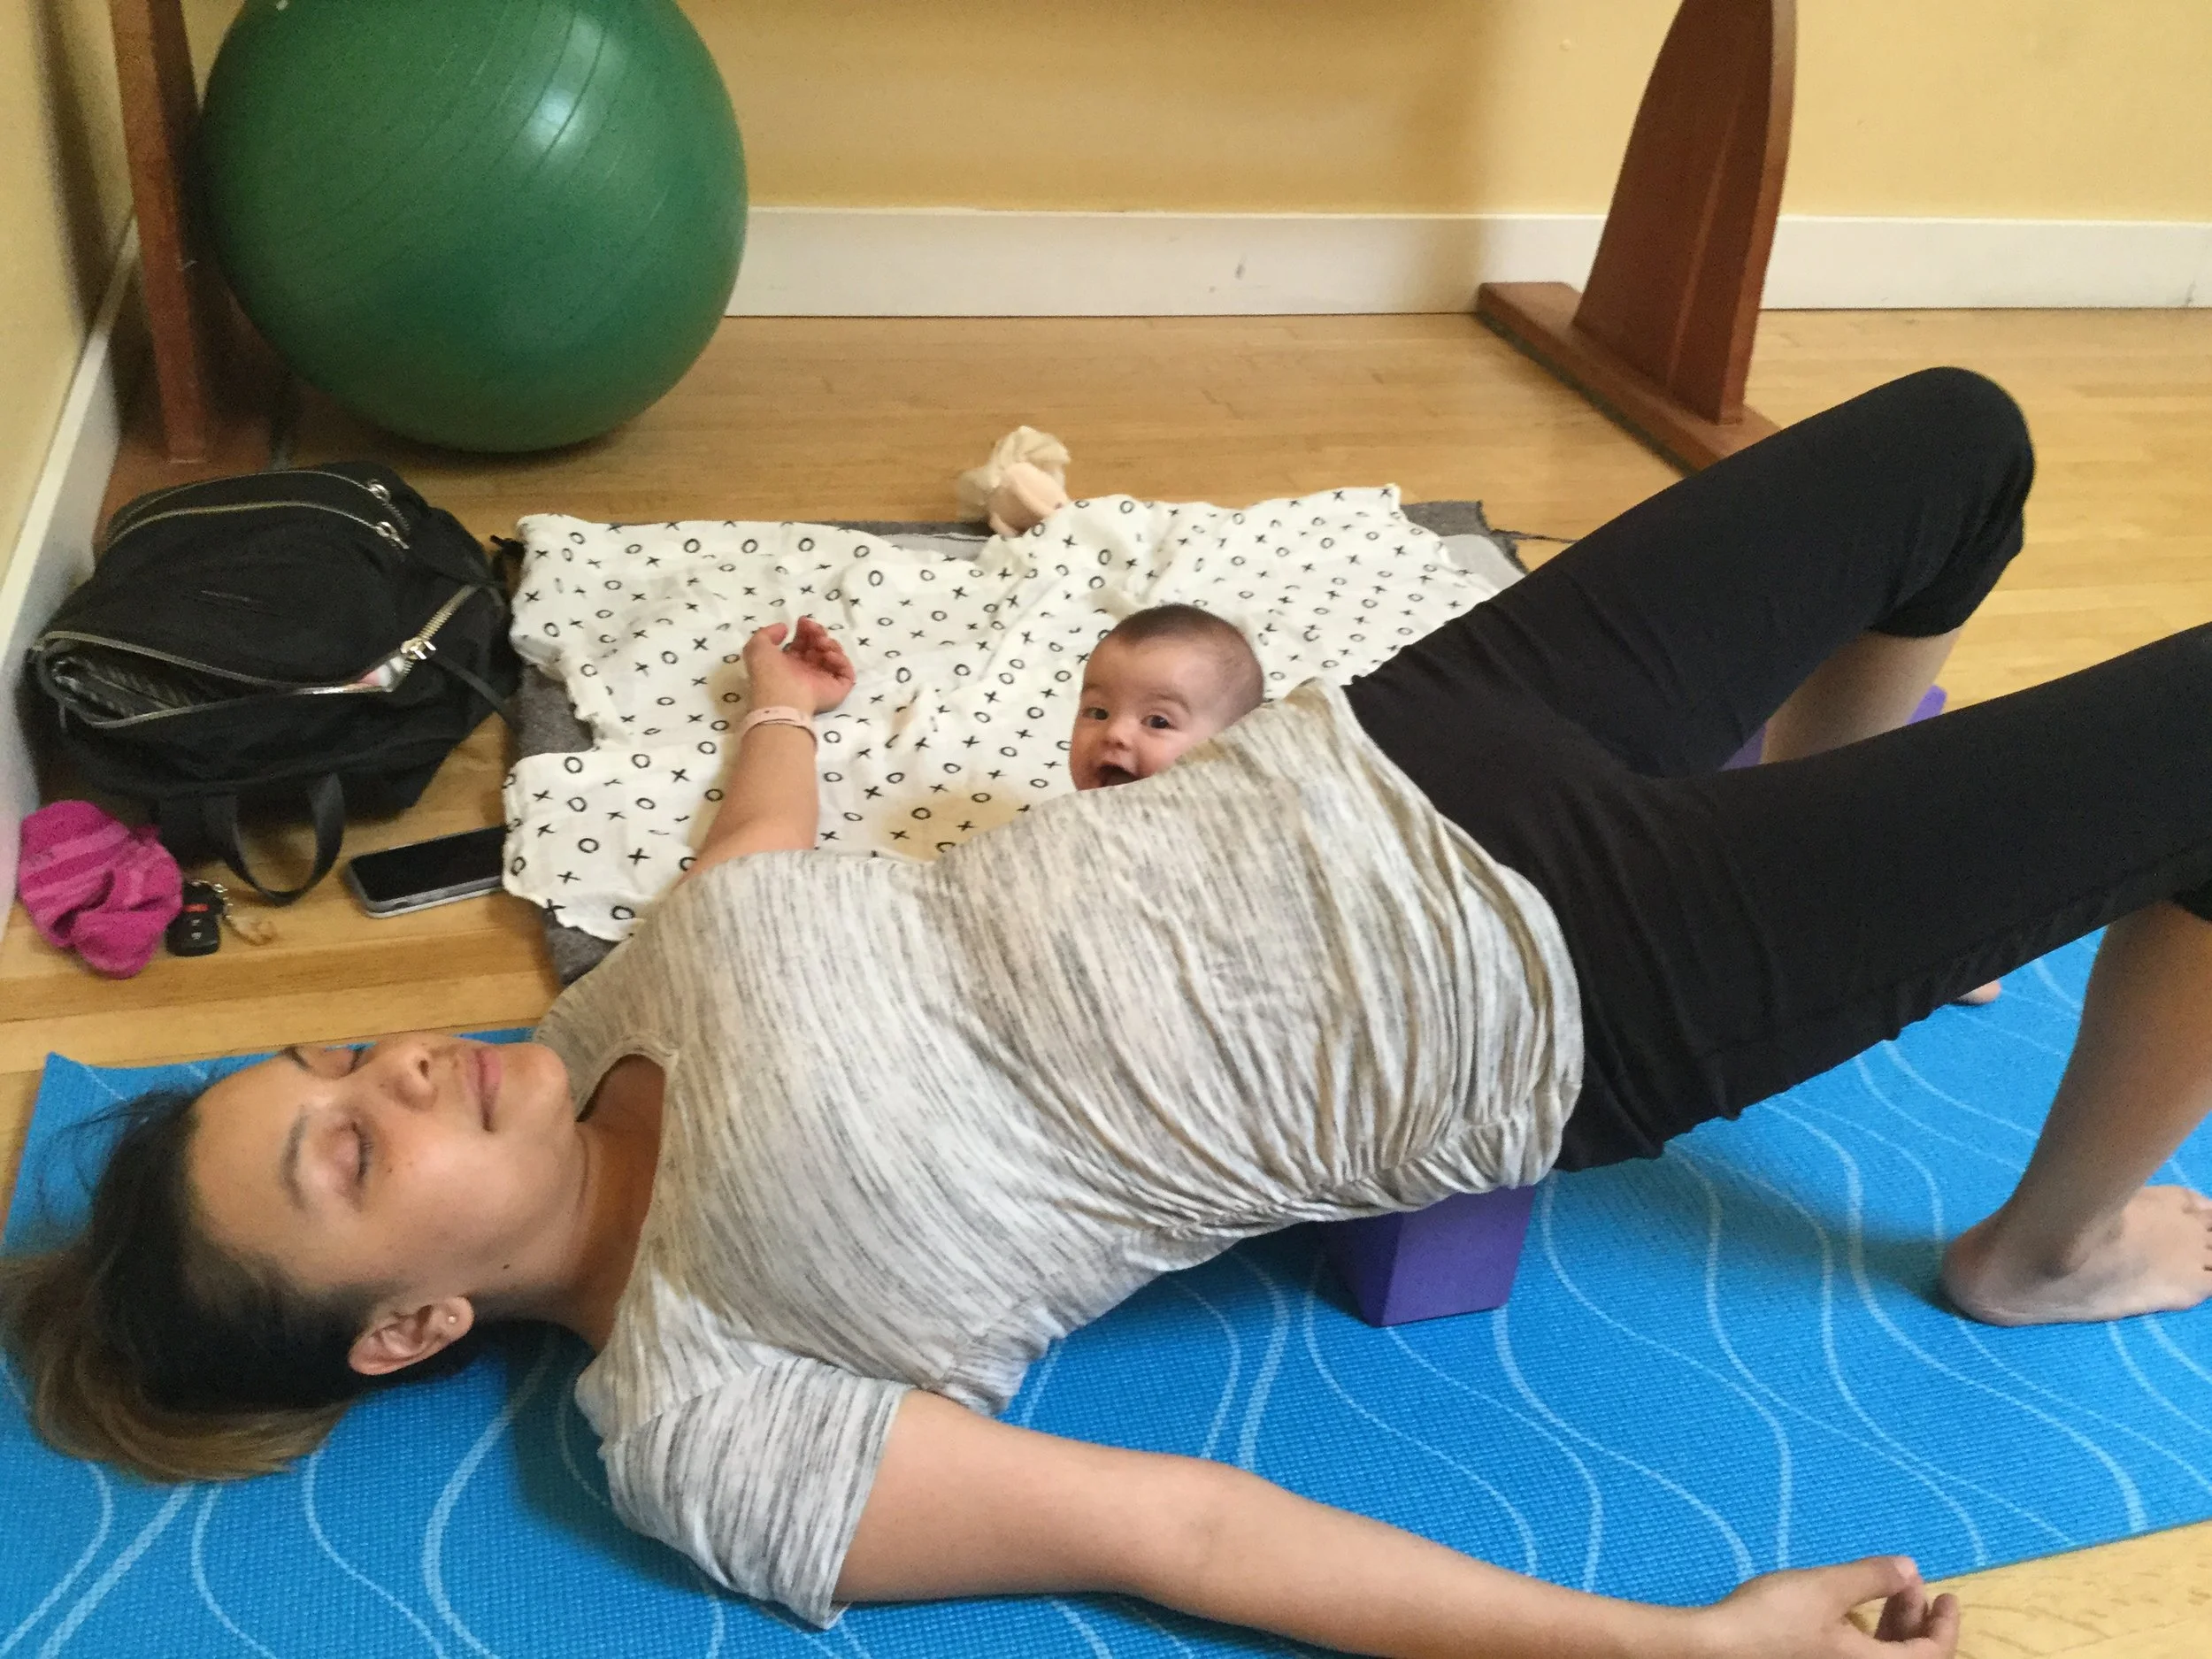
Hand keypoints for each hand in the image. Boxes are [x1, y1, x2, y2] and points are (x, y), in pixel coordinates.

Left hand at [742, 617, 854, 714]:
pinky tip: (829, 656)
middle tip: (814, 630)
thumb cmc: (768, 674)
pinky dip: (841, 660)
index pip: (803, 643)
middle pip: (820, 647)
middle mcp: (808, 671)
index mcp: (790, 663)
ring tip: (821, 643)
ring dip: (830, 644)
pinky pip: (846, 672)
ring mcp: (824, 681)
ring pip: (835, 656)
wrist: (782, 699)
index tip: (803, 622)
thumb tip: (785, 628)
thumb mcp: (757, 648)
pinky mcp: (838, 690)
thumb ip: (767, 633)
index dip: (805, 630)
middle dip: (819, 633)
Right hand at [1701, 1558, 1958, 1658]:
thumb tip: (1910, 1569)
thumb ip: (1872, 1578)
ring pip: (1881, 1656)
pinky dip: (1865, 1634)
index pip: (1932, 1655)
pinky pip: (1858, 1656)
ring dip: (1889, 1624)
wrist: (1717, 1647)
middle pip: (1908, 1656)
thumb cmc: (1774, 1618)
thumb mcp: (1826, 1588)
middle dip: (1914, 1617)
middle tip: (1908, 1581)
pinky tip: (1846, 1609)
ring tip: (1881, 1588)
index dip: (1945, 1625)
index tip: (1946, 1594)